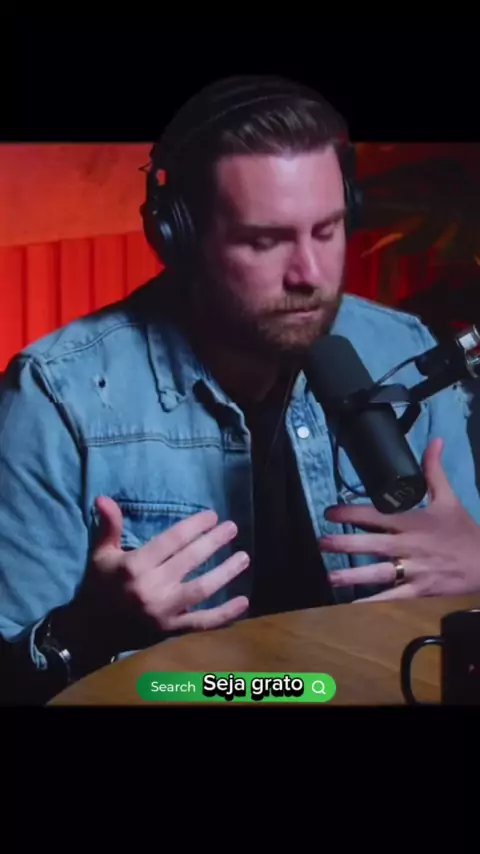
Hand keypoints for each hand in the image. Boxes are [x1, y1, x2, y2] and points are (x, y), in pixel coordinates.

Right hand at [88, 498, 249, 630]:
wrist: (90, 631)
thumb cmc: (98, 586)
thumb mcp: (100, 554)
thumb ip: (109, 526)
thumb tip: (104, 498)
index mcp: (134, 566)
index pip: (172, 540)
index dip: (194, 526)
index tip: (213, 516)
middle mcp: (151, 587)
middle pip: (190, 559)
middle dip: (213, 541)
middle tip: (232, 528)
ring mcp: (163, 612)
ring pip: (202, 589)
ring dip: (226, 572)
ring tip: (244, 557)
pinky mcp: (170, 631)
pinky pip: (202, 622)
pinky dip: (224, 614)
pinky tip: (244, 601)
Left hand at [319, 438, 479, 600]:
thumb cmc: (462, 531)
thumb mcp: (450, 498)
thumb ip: (434, 470)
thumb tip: (434, 440)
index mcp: (413, 522)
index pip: (377, 515)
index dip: (352, 513)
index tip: (330, 512)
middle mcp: (409, 546)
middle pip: (373, 545)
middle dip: (345, 545)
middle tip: (321, 543)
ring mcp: (414, 570)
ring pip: (379, 573)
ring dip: (353, 576)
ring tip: (330, 577)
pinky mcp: (419, 590)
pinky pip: (392, 598)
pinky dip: (373, 603)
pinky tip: (353, 607)